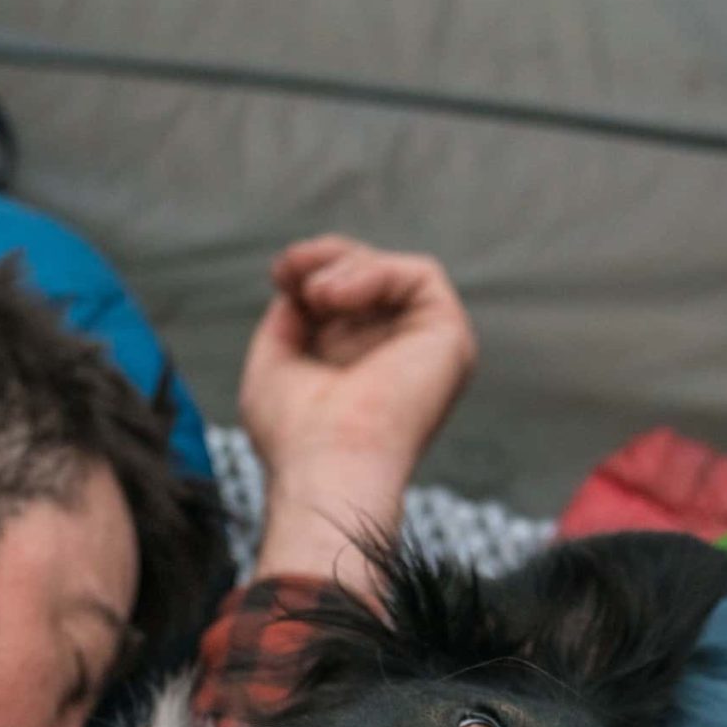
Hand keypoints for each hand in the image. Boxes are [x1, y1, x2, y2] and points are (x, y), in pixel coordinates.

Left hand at [239, 236, 476, 603]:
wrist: (324, 467)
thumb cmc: (294, 434)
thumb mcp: (275, 362)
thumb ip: (291, 318)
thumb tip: (304, 283)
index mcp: (363, 367)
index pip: (349, 298)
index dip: (315, 270)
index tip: (281, 274)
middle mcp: (401, 358)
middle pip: (371, 276)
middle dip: (326, 259)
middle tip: (289, 273)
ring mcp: (429, 349)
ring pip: (393, 273)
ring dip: (343, 266)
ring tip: (314, 296)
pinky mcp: (451, 338)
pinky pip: (419, 275)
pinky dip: (371, 273)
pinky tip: (333, 298)